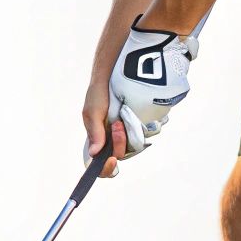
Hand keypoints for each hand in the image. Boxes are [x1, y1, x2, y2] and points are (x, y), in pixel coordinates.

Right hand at [105, 21, 196, 159]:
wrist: (121, 71)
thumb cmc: (102, 90)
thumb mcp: (94, 109)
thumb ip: (95, 131)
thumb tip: (96, 155)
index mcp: (98, 139)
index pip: (99, 166)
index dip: (105, 170)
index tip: (111, 161)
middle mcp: (114, 139)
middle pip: (120, 156)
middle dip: (120, 143)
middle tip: (119, 124)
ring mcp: (128, 132)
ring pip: (134, 147)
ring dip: (132, 135)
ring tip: (126, 117)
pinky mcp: (142, 124)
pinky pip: (146, 135)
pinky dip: (144, 129)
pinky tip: (140, 117)